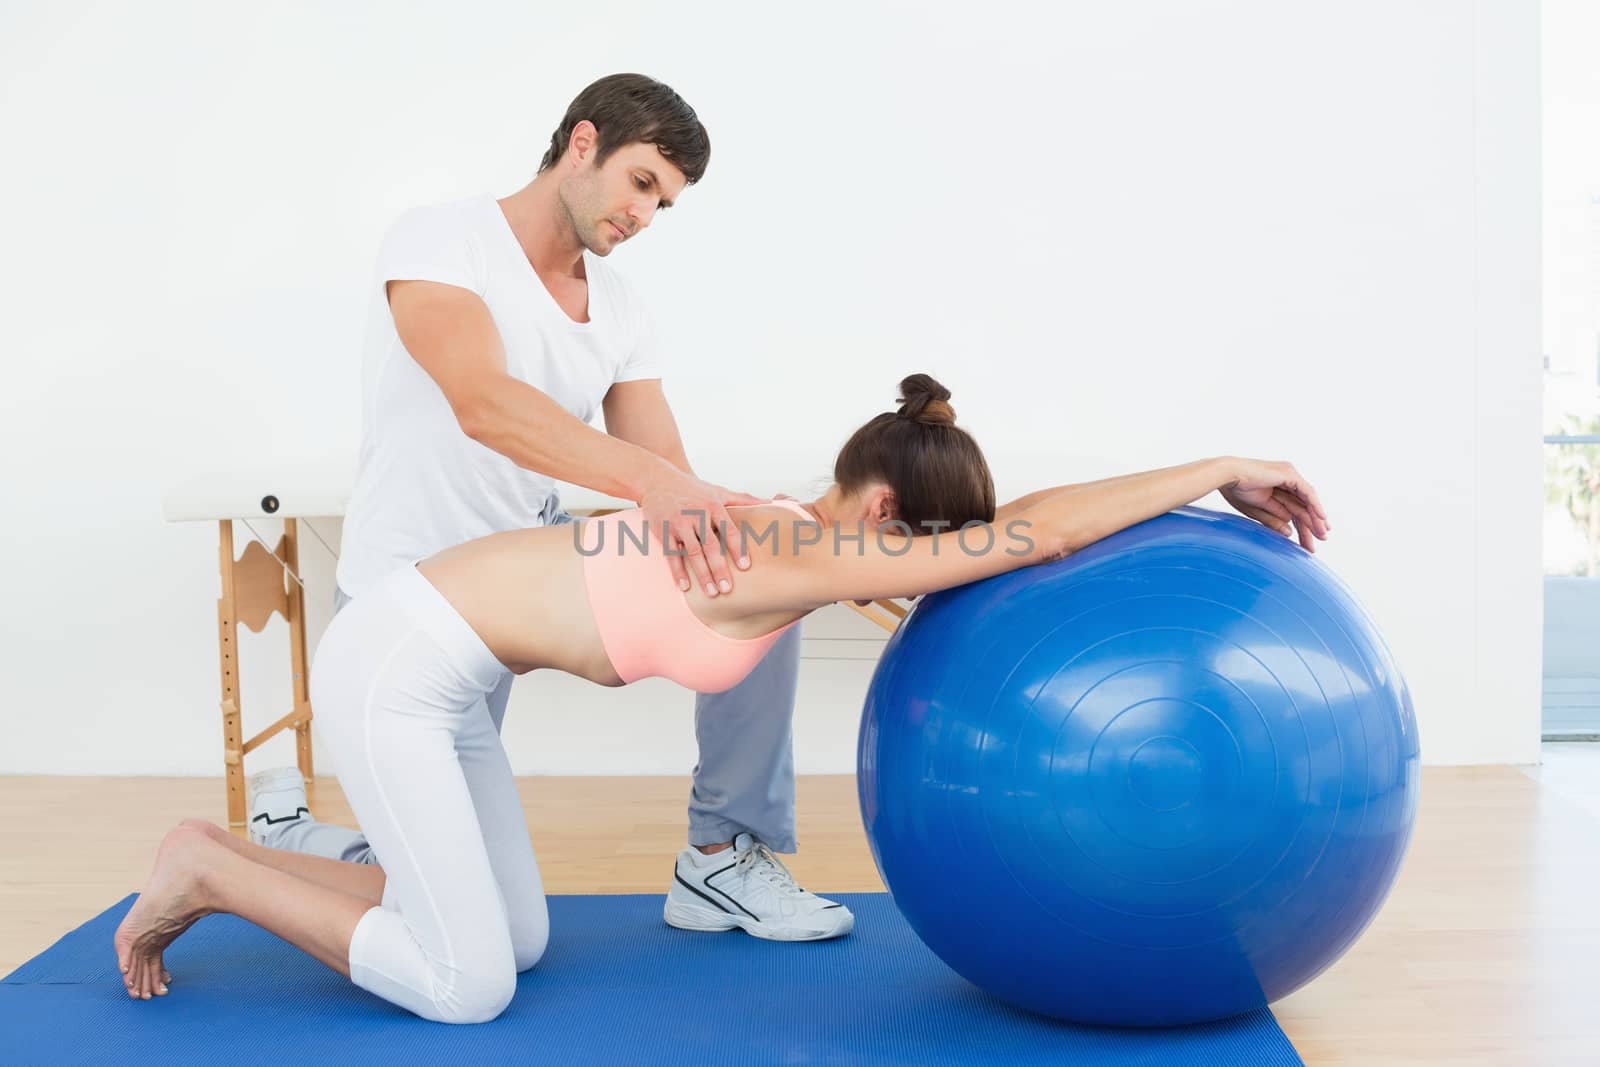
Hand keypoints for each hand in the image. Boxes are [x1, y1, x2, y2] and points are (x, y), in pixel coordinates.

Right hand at [638, 466, 764, 595]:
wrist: (658, 480)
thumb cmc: (693, 489)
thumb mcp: (718, 491)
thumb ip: (743, 499)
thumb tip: (770, 502)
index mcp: (713, 506)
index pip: (729, 530)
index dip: (738, 549)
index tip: (745, 567)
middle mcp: (697, 515)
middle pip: (711, 546)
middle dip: (720, 569)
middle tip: (728, 589)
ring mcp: (679, 523)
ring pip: (693, 553)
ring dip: (702, 575)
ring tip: (712, 593)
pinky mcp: (663, 531)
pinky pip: (671, 555)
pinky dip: (678, 572)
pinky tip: (685, 587)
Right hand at [1218, 457, 1330, 552]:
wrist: (1227, 476)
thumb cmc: (1235, 490)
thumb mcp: (1257, 510)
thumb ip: (1273, 520)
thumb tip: (1289, 533)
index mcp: (1276, 488)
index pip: (1293, 509)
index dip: (1301, 526)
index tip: (1306, 544)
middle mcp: (1285, 480)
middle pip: (1302, 506)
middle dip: (1311, 525)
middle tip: (1319, 541)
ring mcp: (1289, 475)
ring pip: (1307, 500)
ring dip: (1316, 518)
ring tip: (1322, 534)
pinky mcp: (1289, 474)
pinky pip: (1307, 492)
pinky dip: (1315, 505)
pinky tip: (1321, 518)